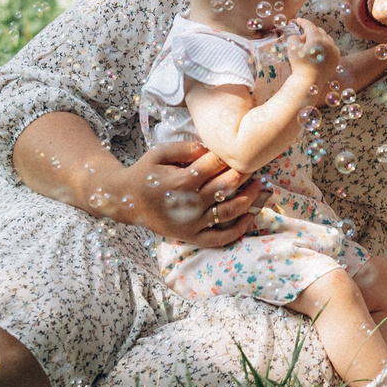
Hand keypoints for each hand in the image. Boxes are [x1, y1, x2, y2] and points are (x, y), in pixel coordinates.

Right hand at [114, 141, 263, 245]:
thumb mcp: (159, 153)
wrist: (126, 201)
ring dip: (250, 197)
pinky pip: (220, 238)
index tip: (237, 150)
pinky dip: (239, 229)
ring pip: (229, 211)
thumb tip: (212, 148)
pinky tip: (251, 216)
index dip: (229, 156)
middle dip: (245, 173)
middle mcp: (189, 204)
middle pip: (227, 186)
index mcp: (180, 181)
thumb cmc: (145, 173)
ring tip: (260, 186)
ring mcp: (192, 223)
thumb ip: (185, 149)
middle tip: (255, 164)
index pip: (215, 165)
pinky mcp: (191, 237)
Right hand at [287, 18, 340, 80]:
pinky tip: (318, 52)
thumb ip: (294, 37)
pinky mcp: (336, 58)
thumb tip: (299, 37)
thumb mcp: (292, 49)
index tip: (298, 20)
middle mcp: (328, 43)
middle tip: (302, 38)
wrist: (309, 82)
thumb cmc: (299, 65)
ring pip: (326, 39)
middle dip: (310, 32)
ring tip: (309, 46)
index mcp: (317, 39)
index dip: (303, 22)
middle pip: (319, 31)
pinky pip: (331, 48)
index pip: (310, 26)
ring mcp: (334, 51)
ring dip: (318, 39)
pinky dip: (325, 47)